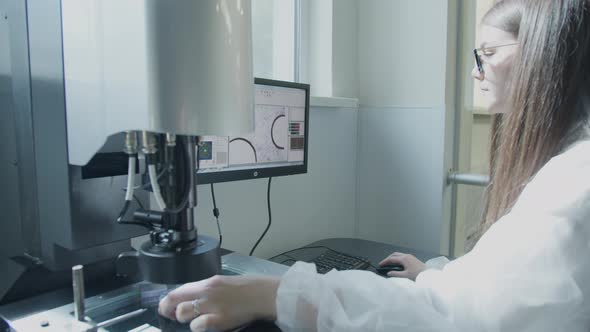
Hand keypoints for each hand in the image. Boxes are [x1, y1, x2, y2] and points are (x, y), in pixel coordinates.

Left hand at [158, 275, 279, 331]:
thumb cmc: (246, 289)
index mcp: (207, 282)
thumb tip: (190, 298)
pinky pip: (198, 325)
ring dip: (186, 319)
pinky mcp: (219, 320)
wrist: (263, 295)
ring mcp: (212, 306)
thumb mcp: (223, 283)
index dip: (168, 300)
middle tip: (174, 316)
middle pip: (174, 301)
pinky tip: (206, 325)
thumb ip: (206, 290)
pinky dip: (198, 326)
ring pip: (183, 313)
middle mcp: (206, 292)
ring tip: (195, 319)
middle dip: (170, 311)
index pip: (178, 290)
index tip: (167, 307)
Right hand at [379, 252, 425, 280]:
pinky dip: (398, 259)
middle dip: (388, 258)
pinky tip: (398, 265)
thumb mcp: (405, 276)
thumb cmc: (419, 275)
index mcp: (404, 259)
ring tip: (389, 264)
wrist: (429, 276)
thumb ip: (396, 274)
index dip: (385, 261)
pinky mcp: (413, 259)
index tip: (380, 265)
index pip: (391, 259)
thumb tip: (389, 273)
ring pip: (399, 255)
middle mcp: (407, 256)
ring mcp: (411, 257)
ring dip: (393, 258)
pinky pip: (403, 257)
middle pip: (395, 254)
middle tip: (384, 263)